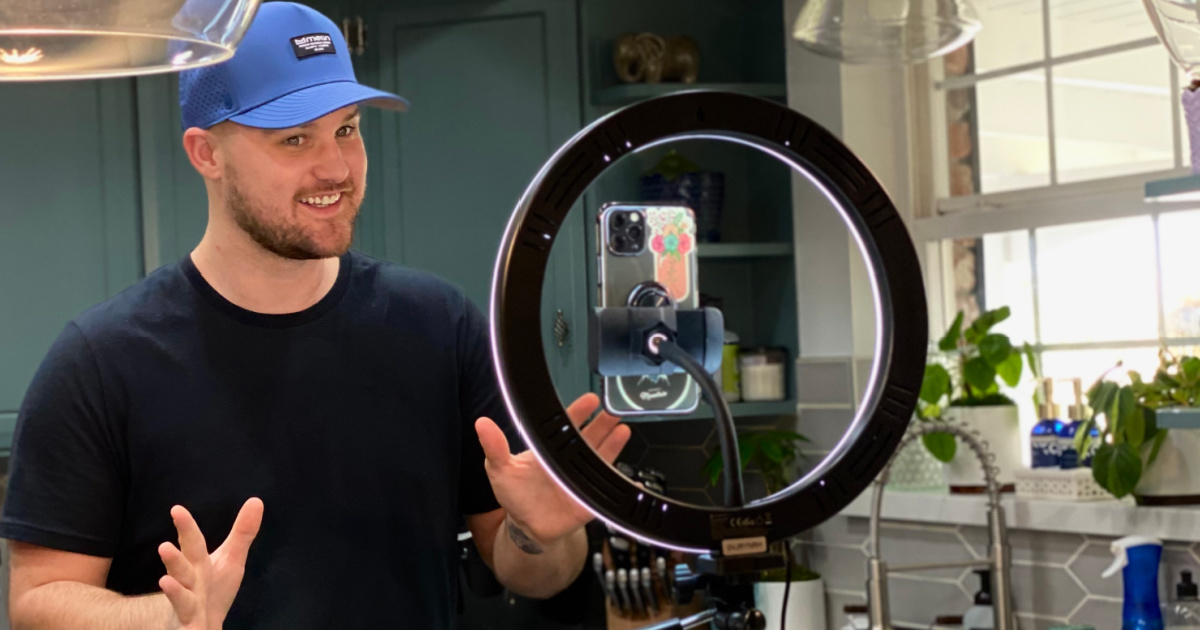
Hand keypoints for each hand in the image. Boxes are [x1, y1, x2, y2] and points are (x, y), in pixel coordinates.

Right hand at [157, 498, 263, 629]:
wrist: (201, 625)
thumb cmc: (213, 589)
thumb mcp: (231, 560)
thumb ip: (243, 533)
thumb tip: (256, 500)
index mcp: (198, 565)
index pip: (193, 544)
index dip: (186, 528)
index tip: (177, 509)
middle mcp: (190, 583)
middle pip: (182, 570)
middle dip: (174, 560)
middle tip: (164, 547)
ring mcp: (189, 607)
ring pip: (181, 599)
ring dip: (174, 592)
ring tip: (164, 582)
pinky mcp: (192, 627)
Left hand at [475, 393, 629, 545]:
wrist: (526, 526)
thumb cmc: (514, 494)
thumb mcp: (499, 469)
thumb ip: (494, 447)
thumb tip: (481, 424)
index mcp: (550, 449)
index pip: (567, 425)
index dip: (578, 412)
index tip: (589, 400)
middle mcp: (569, 460)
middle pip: (590, 438)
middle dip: (603, 423)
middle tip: (613, 410)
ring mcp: (582, 479)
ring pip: (601, 459)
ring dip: (613, 445)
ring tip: (623, 430)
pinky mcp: (589, 500)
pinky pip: (607, 491)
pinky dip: (622, 485)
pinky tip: (633, 479)